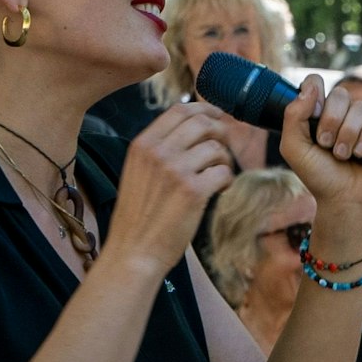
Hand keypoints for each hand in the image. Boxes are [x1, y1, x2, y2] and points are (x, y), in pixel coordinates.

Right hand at [104, 103, 235, 272]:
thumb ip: (160, 149)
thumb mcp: (138, 172)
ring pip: (216, 147)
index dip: (205, 109)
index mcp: (142, 144)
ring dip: (225, 161)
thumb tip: (193, 130)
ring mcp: (175, 170)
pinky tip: (219, 192)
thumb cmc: (139, 217)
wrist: (133, 252)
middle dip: (221, 133)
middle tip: (223, 152)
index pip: (179, 110)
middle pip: (202, 122)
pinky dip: (227, 181)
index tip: (218, 117)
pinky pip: (224, 172)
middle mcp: (157, 152)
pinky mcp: (193, 192)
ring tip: (217, 178)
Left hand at [278, 76, 361, 216]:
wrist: (344, 200)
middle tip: (326, 145)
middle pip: (340, 94)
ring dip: (348, 135)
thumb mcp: (294, 147)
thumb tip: (310, 86)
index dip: (315, 95)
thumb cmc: (319, 176)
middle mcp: (343, 114)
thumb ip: (293, 115)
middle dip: (331, 122)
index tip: (313, 119)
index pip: (316, 83)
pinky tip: (361, 155)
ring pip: (360, 108)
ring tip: (343, 156)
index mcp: (320, 113)